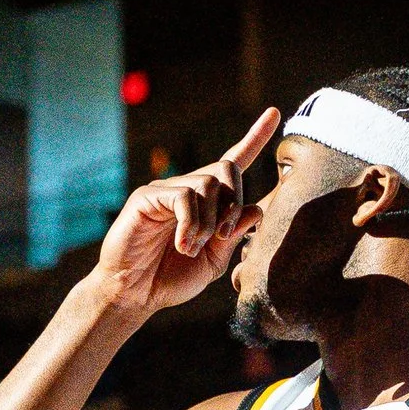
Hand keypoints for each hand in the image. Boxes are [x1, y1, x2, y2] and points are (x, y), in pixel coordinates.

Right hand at [90, 109, 280, 319]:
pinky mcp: (146, 197)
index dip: (254, 138)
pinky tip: (182, 244)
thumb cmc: (170, 278)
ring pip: (207, 184)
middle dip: (234, 201)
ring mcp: (165, 190)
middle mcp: (187, 188)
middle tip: (224, 235)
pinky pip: (183, 197)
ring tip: (193, 247)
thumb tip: (256, 208)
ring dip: (210, 221)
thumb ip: (235, 236)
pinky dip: (190, 224)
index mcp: (206, 202)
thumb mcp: (214, 261)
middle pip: (227, 168)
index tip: (274, 114)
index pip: (233, 161)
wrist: (134, 295)